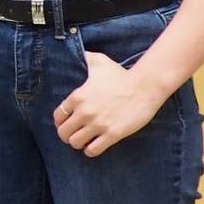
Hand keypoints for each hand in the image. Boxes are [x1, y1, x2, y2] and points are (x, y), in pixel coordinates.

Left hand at [55, 53, 169, 155]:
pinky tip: (94, 145)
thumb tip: (74, 52)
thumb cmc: (121, 74)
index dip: (60, 121)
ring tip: (83, 140)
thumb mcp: (99, 62)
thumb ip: (84, 58)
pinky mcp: (112, 134)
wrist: (145, 87)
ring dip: (78, 143)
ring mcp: (98, 124)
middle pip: (64, 132)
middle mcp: (85, 112)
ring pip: (76, 143)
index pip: (58, 116)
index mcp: (78, 97)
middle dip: (66, 134)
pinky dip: (90, 150)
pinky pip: (93, 150)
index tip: (66, 122)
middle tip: (73, 134)